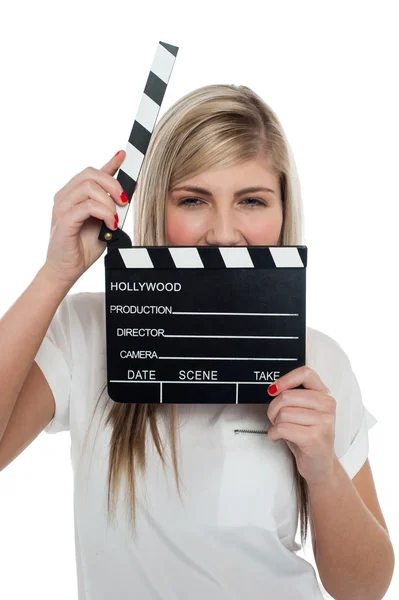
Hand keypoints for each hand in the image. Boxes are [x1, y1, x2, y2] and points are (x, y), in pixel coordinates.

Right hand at [43, 150, 127, 287]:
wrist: (67, 269)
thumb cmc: (84, 246)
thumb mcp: (104, 222)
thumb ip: (111, 206)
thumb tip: (128, 191)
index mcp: (74, 195)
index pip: (92, 172)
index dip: (110, 162)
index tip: (125, 155)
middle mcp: (65, 197)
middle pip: (91, 174)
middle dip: (113, 184)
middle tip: (124, 202)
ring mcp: (61, 207)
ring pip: (89, 187)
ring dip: (109, 203)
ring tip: (115, 220)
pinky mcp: (63, 221)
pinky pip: (87, 207)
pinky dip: (104, 214)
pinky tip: (110, 225)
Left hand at [266, 365, 336, 485]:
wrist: (320, 465)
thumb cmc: (307, 436)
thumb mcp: (304, 411)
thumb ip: (295, 396)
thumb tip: (274, 388)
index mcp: (325, 394)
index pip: (306, 373)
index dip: (285, 379)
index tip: (273, 389)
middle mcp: (328, 405)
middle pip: (286, 396)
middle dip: (273, 409)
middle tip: (275, 419)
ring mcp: (324, 422)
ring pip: (283, 413)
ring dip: (274, 423)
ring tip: (281, 430)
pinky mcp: (315, 438)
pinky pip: (282, 428)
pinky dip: (274, 434)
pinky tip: (279, 438)